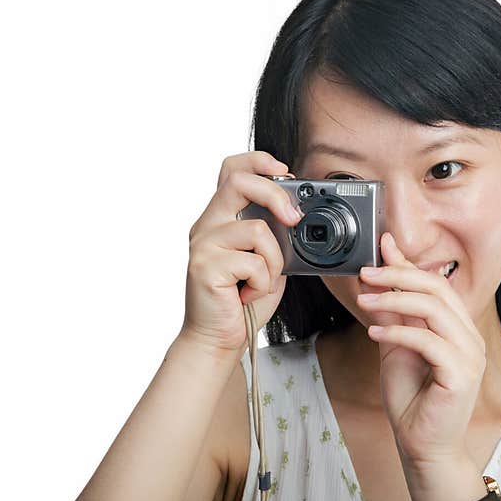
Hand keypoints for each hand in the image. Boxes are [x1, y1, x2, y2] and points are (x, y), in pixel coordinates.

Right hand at [180, 151, 302, 360]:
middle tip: (294, 219)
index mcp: (220, 218)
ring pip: (258, 230)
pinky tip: (248, 294)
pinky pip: (253, 262)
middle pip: (240, 181)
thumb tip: (298, 214)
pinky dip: (263, 282)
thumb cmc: (243, 302)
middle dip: (276, 195)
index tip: (285, 172)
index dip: (259, 161)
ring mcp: (203, 245)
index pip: (232, 169)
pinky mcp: (204, 267)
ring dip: (274, 261)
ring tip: (261, 281)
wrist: (219, 340)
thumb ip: (274, 235)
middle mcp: (206, 225)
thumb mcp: (266, 260)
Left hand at [356, 232, 487, 468]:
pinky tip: (374, 334)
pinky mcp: (462, 375)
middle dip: (398, 275)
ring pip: (434, 309)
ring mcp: (470, 355)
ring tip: (364, 302)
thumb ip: (391, 313)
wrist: (421, 444)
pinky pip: (429, 342)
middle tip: (366, 272)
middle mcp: (468, 336)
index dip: (407, 263)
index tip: (381, 247)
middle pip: (437, 288)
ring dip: (394, 299)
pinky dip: (398, 333)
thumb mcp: (394, 346)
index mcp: (457, 327)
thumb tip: (377, 277)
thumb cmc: (411, 398)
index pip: (436, 283)